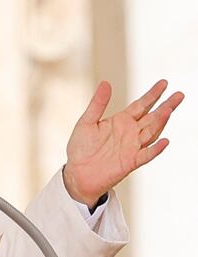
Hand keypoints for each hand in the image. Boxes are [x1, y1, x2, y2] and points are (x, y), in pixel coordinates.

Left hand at [63, 79, 184, 206]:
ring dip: (161, 122)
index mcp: (121, 121)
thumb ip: (98, 104)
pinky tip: (164, 141)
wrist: (77, 173)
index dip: (152, 94)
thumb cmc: (81, 148)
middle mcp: (130, 132)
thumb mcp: (86, 122)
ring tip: (168, 110)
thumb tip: (105, 83)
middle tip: (179, 94)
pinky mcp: (131, 162)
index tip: (164, 83)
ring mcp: (132, 147)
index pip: (141, 105)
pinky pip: (146, 155)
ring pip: (152, 133)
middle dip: (165, 106)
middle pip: (152, 117)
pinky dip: (155, 149)